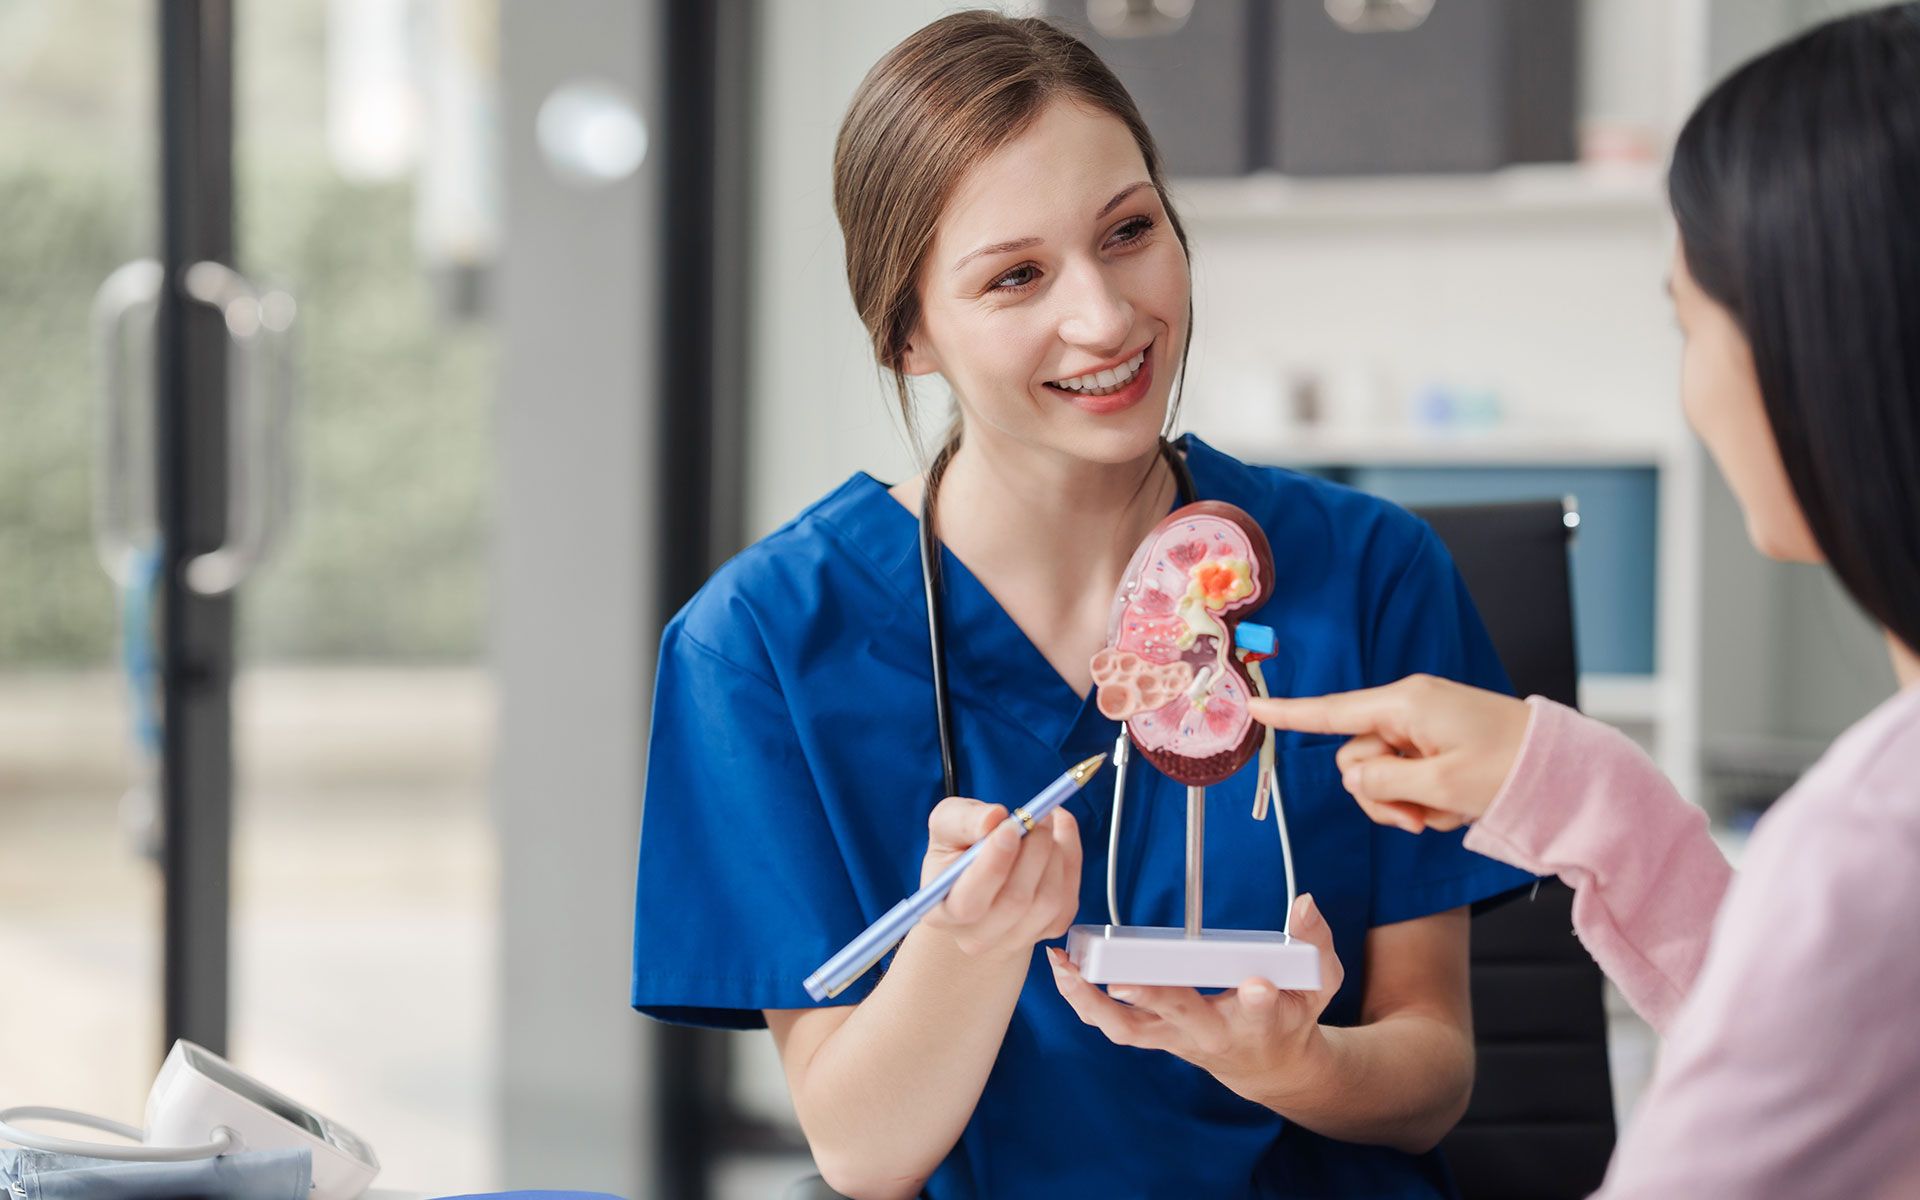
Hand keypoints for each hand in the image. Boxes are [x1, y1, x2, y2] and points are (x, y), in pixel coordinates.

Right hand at [920, 796, 1081, 963]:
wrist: (981, 879)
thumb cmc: (959, 849)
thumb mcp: (948, 824)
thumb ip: (963, 819)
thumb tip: (994, 818)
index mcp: (942, 912)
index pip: (969, 903)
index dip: (994, 864)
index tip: (1011, 825)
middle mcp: (976, 936)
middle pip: (1016, 902)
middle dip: (1034, 851)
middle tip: (1039, 815)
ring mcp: (1016, 939)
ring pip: (1049, 900)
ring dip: (1055, 854)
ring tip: (1044, 823)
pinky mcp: (1049, 930)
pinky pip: (1070, 898)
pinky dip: (1071, 860)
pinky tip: (1058, 837)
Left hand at [1048, 894, 1343, 1106]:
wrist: (1267, 1064)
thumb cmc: (1291, 1016)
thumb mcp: (1318, 982)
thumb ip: (1315, 944)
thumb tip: (1305, 903)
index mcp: (1258, 1021)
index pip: (1260, 1010)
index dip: (1259, 1000)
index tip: (1257, 986)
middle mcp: (1210, 1033)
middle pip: (1179, 1018)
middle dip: (1153, 1000)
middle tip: (1122, 982)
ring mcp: (1176, 1037)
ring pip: (1130, 1030)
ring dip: (1094, 1003)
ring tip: (1066, 970)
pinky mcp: (1154, 1035)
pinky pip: (1113, 1025)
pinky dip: (1084, 1002)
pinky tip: (1062, 973)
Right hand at [1247, 674, 1531, 832]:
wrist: (1567, 772)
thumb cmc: (1510, 770)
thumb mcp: (1441, 784)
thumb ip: (1383, 782)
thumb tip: (1354, 778)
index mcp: (1405, 705)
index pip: (1332, 711)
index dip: (1290, 715)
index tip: (1254, 708)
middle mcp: (1409, 709)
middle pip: (1357, 757)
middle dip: (1379, 794)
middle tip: (1418, 819)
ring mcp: (1424, 727)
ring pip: (1380, 773)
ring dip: (1404, 802)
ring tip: (1443, 814)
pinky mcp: (1439, 744)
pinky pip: (1409, 776)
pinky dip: (1425, 799)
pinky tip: (1456, 806)